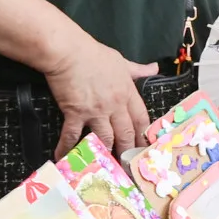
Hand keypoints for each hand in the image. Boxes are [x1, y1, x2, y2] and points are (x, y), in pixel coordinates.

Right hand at [44, 32, 154, 154]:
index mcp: (127, 92)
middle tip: (128, 164)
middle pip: (126, 133)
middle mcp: (114, 104)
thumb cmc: (94, 54)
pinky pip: (72, 135)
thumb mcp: (121, 61)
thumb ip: (137, 69)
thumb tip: (154, 68)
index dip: (144, 134)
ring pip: (105, 138)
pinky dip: (68, 148)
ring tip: (105, 166)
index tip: (145, 147)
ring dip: (105, 153)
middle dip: (128, 150)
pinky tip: (64, 158)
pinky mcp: (76, 113)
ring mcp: (96, 111)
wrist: (69, 52)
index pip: (141, 118)